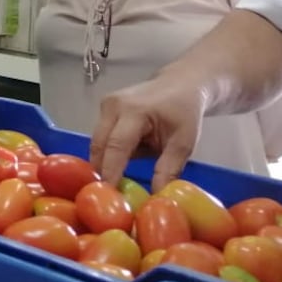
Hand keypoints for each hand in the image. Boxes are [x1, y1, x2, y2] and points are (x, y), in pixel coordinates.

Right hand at [91, 76, 204, 191]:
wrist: (180, 85)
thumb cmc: (184, 112)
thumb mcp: (183, 143)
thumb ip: (168, 169)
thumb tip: (156, 197)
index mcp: (135, 111)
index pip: (117, 146)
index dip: (111, 172)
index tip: (109, 195)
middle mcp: (114, 106)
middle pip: (100, 145)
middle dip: (103, 170)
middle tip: (110, 196)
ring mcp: (106, 105)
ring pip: (97, 142)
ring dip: (105, 162)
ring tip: (116, 182)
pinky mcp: (104, 108)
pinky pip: (101, 137)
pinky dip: (108, 152)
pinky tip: (119, 162)